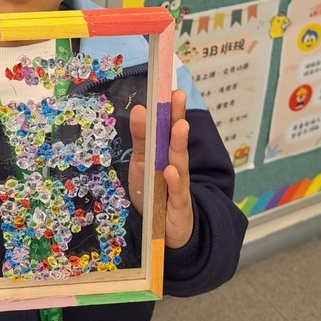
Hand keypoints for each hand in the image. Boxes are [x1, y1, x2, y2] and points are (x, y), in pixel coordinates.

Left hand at [128, 89, 193, 248]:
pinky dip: (174, 182)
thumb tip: (140, 108)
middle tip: (177, 97)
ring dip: (179, 145)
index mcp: (165, 153)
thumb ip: (141, 138)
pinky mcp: (179, 208)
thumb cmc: (153, 191)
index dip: (171, 109)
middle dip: (177, 118)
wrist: (163, 231)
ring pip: (180, 163)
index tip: (171, 89)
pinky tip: (171, 171)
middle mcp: (175, 166)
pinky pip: (177, 193)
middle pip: (176, 141)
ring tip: (179, 126)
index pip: (168, 128)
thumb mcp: (142, 162)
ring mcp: (179, 187)